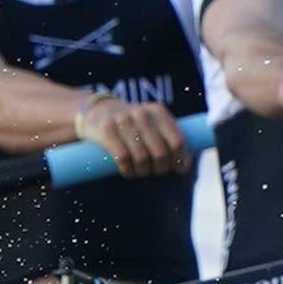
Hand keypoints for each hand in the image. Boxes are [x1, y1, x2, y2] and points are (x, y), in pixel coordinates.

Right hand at [72, 91, 189, 176]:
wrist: (98, 111)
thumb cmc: (132, 125)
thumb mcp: (152, 123)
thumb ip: (168, 138)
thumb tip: (184, 165)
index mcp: (158, 111)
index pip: (178, 141)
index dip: (181, 160)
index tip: (178, 170)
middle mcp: (142, 113)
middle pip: (161, 153)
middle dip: (161, 168)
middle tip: (156, 172)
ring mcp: (123, 120)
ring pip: (142, 158)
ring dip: (143, 172)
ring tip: (141, 172)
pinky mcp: (106, 130)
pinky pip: (122, 158)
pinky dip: (128, 170)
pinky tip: (128, 172)